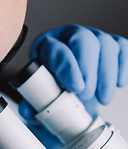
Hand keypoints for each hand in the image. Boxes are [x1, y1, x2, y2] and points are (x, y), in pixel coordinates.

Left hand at [18, 25, 127, 148]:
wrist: (67, 96)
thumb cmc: (51, 92)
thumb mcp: (37, 100)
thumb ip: (32, 104)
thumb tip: (29, 111)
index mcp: (46, 47)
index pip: (56, 49)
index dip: (67, 68)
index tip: (75, 88)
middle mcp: (69, 37)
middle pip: (83, 39)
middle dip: (89, 68)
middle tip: (88, 95)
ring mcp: (92, 38)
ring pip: (105, 44)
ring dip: (106, 74)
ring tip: (102, 99)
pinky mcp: (111, 45)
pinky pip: (122, 48)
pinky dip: (123, 66)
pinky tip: (118, 83)